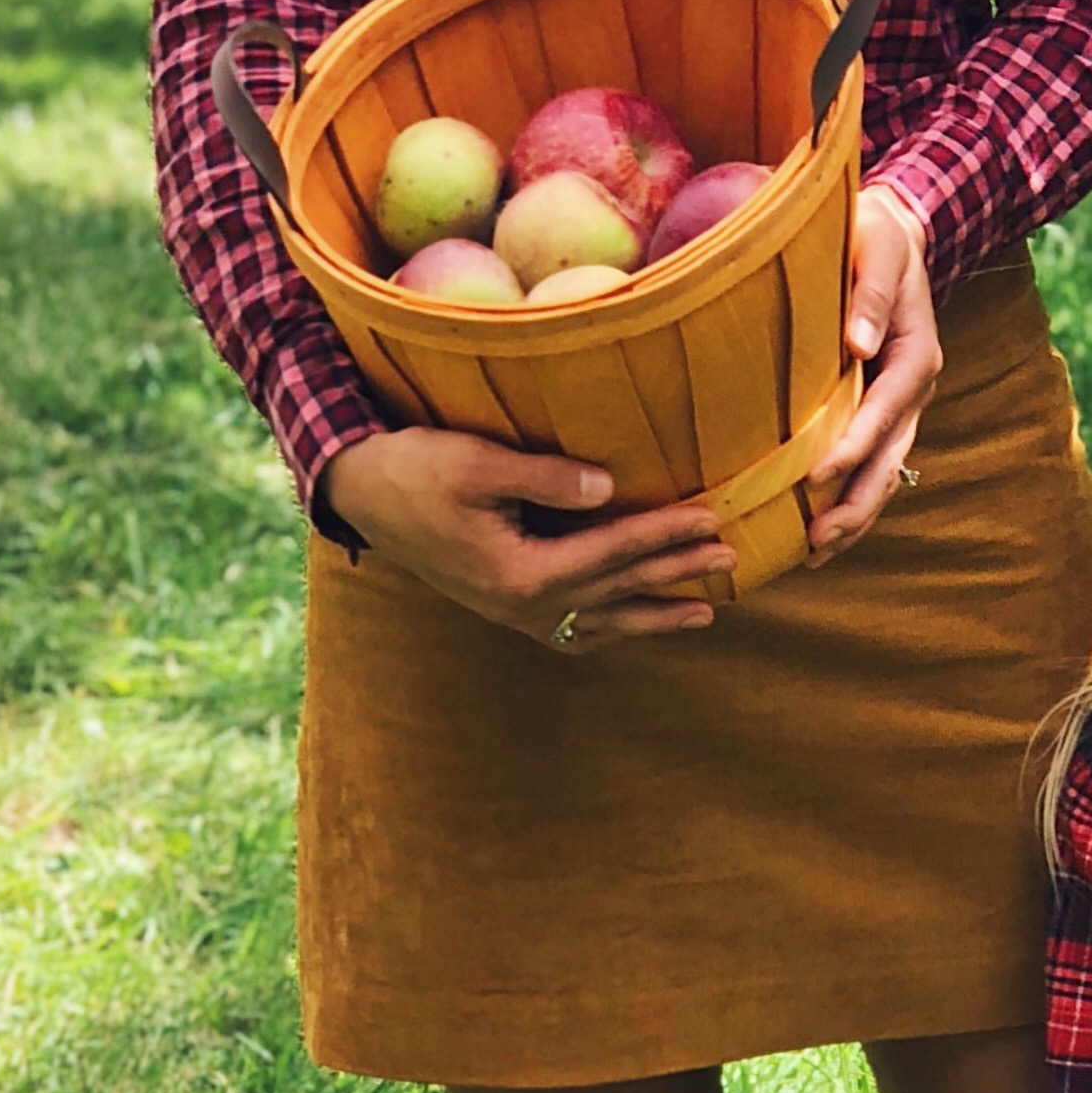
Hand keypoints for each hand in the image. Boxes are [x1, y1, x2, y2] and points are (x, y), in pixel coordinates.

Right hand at [317, 426, 733, 649]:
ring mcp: (512, 613)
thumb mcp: (477, 463)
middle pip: (616, 589)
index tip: (709, 517)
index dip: (662, 533)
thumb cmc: (416, 469)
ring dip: (655, 614)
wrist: (360, 494)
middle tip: (730, 556)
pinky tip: (635, 622)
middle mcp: (521, 605)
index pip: (610, 552)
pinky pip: (571, 629)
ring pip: (600, 621)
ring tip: (707, 611)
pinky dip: (611, 627)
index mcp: (519, 572)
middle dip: (675, 572)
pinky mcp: (504, 606)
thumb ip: (546, 478)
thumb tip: (609, 488)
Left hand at [805, 183, 940, 559]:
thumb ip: (872, 291)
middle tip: (819, 540)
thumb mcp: (878, 246)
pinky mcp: (879, 413)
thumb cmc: (875, 237)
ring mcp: (900, 407)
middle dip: (858, 503)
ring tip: (815, 554)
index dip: (855, 445)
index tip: (819, 475)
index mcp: (917, 353)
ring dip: (854, 516)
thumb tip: (859, 343)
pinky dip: (848, 500)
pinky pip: (869, 465)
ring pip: (884, 473)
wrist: (889, 237)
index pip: (888, 408)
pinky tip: (816, 533)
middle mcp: (914, 389)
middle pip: (892, 458)